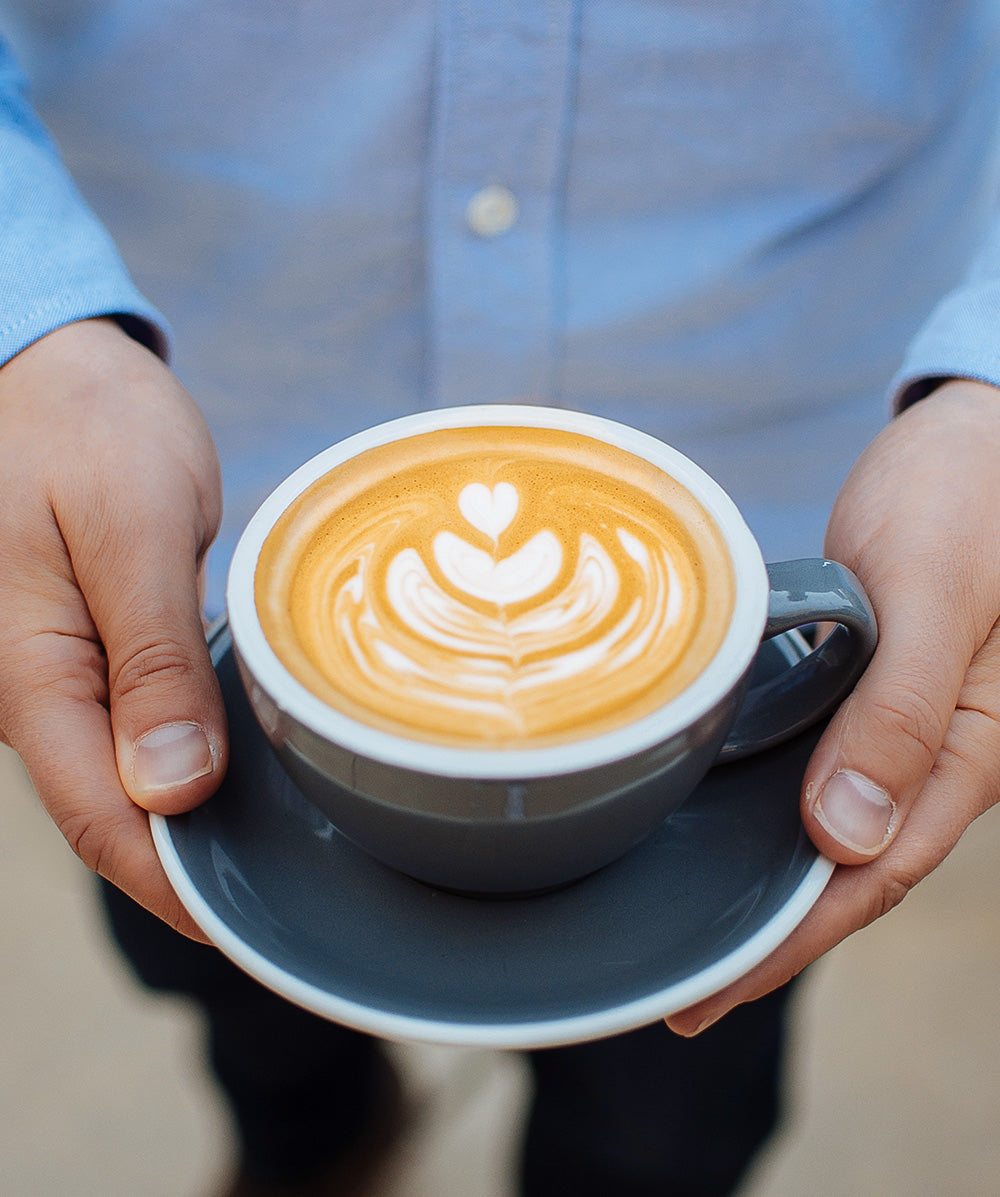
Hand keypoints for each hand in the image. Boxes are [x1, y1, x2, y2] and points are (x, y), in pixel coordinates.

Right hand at [0, 318, 226, 939]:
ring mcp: (57, 669)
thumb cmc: (84, 425)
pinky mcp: (87, 643)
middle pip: (109, 809)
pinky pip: (130, 722)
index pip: (98, 818)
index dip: (170, 882)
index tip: (242, 924)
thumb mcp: (129, 529)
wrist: (49, 362)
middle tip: (285, 892)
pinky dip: (186, 752)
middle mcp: (34, 688)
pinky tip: (244, 761)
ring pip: (121, 771)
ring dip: (193, 811)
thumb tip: (171, 787)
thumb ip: (150, 660)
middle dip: (189, 860)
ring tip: (281, 840)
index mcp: (30, 674)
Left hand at [668, 379, 999, 1033]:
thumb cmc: (971, 496)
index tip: (715, 989)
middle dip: (769, 935)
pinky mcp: (869, 690)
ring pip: (831, 826)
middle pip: (848, 870)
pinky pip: (820, 769)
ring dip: (766, 878)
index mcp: (970, 751)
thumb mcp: (939, 598)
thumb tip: (845, 834)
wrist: (977, 435)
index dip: (794, 938)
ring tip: (688, 926)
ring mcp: (902, 727)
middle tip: (679, 990)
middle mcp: (935, 756)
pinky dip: (773, 808)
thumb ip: (906, 715)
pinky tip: (723, 822)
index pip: (875, 874)